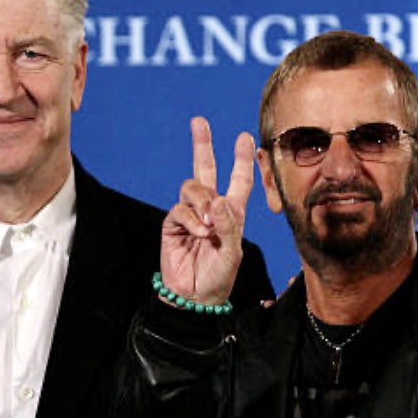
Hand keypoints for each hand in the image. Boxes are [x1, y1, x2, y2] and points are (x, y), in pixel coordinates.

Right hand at [160, 117, 254, 304]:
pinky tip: (199, 233)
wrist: (196, 296)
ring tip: (208, 225)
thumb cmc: (220, 276)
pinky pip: (179, 209)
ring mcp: (190, 214)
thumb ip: (229, 225)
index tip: (244, 138)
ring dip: (202, 201)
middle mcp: (210, 208)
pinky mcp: (173, 224)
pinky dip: (191, 220)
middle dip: (202, 144)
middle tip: (199, 122)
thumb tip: (217, 200)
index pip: (238, 180)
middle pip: (205, 169)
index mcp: (231, 212)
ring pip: (191, 187)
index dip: (242, 159)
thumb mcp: (233, 251)